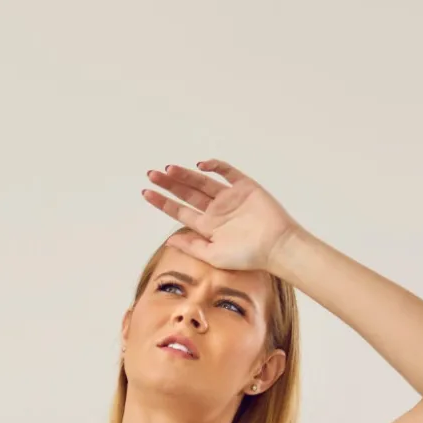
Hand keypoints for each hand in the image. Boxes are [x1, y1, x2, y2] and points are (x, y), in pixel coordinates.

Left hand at [142, 160, 303, 274]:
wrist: (276, 247)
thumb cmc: (247, 256)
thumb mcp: (212, 255)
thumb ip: (190, 247)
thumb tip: (168, 241)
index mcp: (207, 226)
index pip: (179, 211)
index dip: (162, 202)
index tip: (145, 192)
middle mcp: (216, 210)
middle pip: (187, 193)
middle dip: (169, 184)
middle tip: (151, 174)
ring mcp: (230, 198)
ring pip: (202, 182)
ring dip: (185, 175)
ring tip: (168, 169)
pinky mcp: (245, 188)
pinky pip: (228, 173)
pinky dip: (215, 166)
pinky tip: (200, 165)